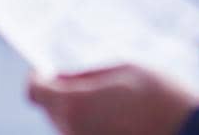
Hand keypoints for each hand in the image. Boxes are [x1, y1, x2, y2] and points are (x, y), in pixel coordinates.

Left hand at [28, 65, 198, 134]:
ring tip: (109, 104)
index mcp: (74, 105)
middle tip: (85, 83)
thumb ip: (89, 73)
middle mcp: (73, 132)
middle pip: (51, 110)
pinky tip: (118, 122)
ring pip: (68, 127)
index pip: (35, 91)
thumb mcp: (126, 70)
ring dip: (78, 114)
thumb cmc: (163, 99)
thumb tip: (66, 76)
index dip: (41, 77)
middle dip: (61, 94)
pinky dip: (94, 129)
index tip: (52, 71)